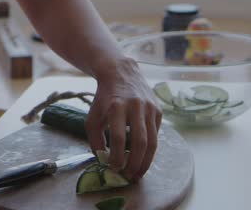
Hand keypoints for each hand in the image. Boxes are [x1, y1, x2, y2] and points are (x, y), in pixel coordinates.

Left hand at [85, 58, 162, 180]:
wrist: (121, 73)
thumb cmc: (104, 99)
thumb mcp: (92, 116)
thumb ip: (95, 139)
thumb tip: (103, 161)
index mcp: (117, 106)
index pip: (119, 137)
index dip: (117, 155)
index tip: (113, 168)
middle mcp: (136, 106)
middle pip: (140, 141)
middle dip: (135, 163)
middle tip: (128, 176)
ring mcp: (150, 108)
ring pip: (153, 141)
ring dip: (146, 161)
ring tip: (137, 174)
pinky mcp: (158, 111)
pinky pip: (156, 135)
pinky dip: (150, 149)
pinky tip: (142, 158)